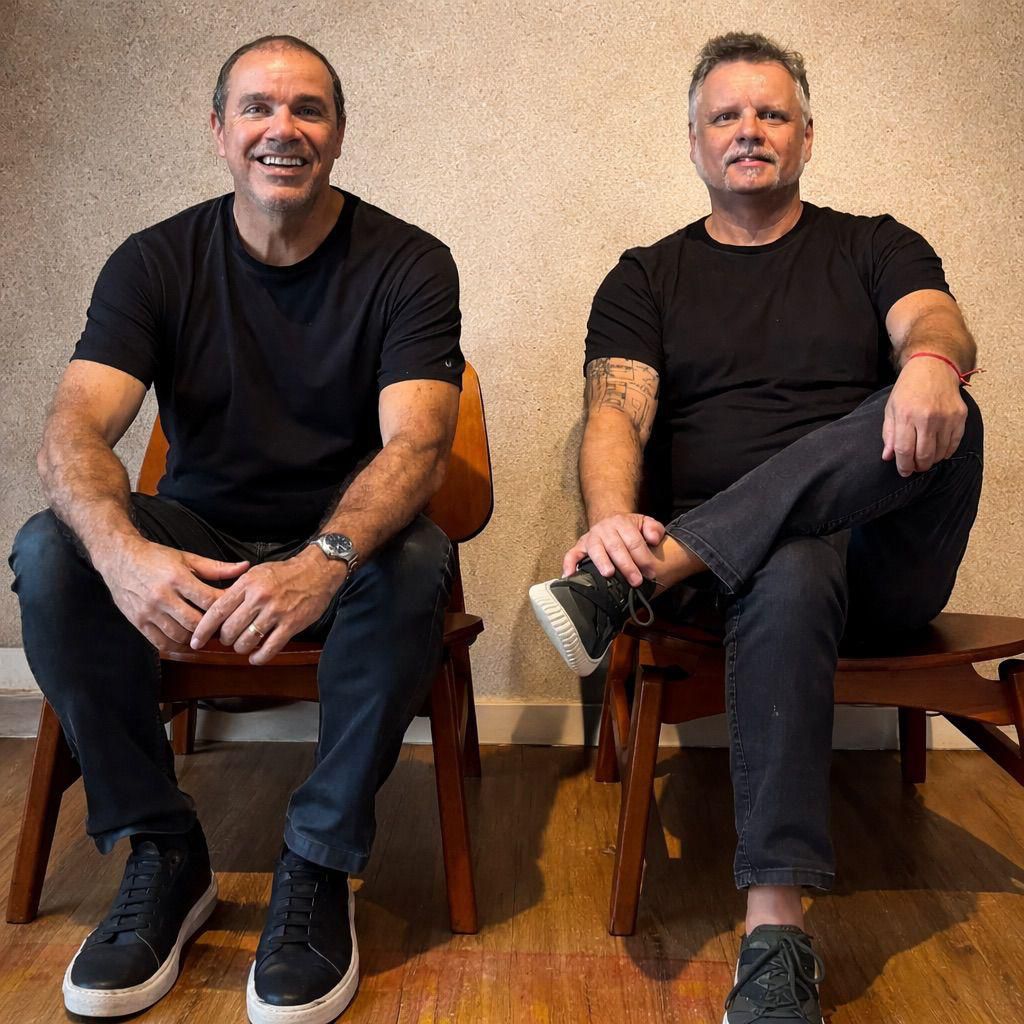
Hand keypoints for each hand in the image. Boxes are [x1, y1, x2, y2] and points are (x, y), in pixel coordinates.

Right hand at [96, 540, 249, 652]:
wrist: (120, 559)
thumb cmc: (156, 557)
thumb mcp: (187, 558)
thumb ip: (217, 567)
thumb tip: (245, 567)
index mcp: (177, 578)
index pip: (208, 600)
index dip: (224, 608)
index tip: (234, 610)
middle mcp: (162, 596)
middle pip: (195, 622)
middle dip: (211, 627)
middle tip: (223, 628)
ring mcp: (149, 611)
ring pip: (179, 635)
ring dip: (195, 638)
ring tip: (206, 634)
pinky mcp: (138, 622)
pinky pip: (161, 642)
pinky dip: (177, 645)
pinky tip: (186, 641)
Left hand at [190, 547, 346, 664]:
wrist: (317, 571)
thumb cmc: (285, 573)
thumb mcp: (256, 573)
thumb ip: (237, 590)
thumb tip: (217, 610)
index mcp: (247, 584)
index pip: (217, 611)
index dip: (203, 629)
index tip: (196, 641)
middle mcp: (259, 598)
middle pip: (230, 630)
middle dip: (225, 640)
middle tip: (230, 639)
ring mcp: (275, 613)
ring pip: (247, 641)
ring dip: (242, 648)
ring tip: (244, 645)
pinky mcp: (291, 625)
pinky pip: (269, 648)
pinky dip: (259, 657)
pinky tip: (256, 656)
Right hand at [562, 513, 665, 586]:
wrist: (609, 520)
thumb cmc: (629, 528)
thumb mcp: (644, 523)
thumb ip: (654, 529)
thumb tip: (654, 539)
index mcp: (622, 523)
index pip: (634, 542)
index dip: (643, 558)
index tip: (650, 573)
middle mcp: (604, 529)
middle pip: (616, 548)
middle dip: (626, 565)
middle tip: (636, 580)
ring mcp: (591, 538)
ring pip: (596, 550)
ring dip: (602, 562)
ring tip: (608, 574)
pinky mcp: (579, 546)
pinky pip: (571, 554)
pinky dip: (569, 564)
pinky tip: (569, 575)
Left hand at [882, 357, 967, 476]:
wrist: (933, 367)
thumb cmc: (908, 389)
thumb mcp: (891, 409)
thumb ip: (889, 434)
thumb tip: (888, 457)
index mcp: (906, 416)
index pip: (904, 451)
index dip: (904, 466)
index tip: (903, 472)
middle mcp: (927, 418)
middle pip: (924, 455)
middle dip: (918, 467)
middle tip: (915, 467)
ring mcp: (946, 417)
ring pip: (940, 452)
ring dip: (932, 460)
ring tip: (925, 458)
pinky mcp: (960, 416)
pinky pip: (954, 444)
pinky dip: (946, 452)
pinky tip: (939, 451)